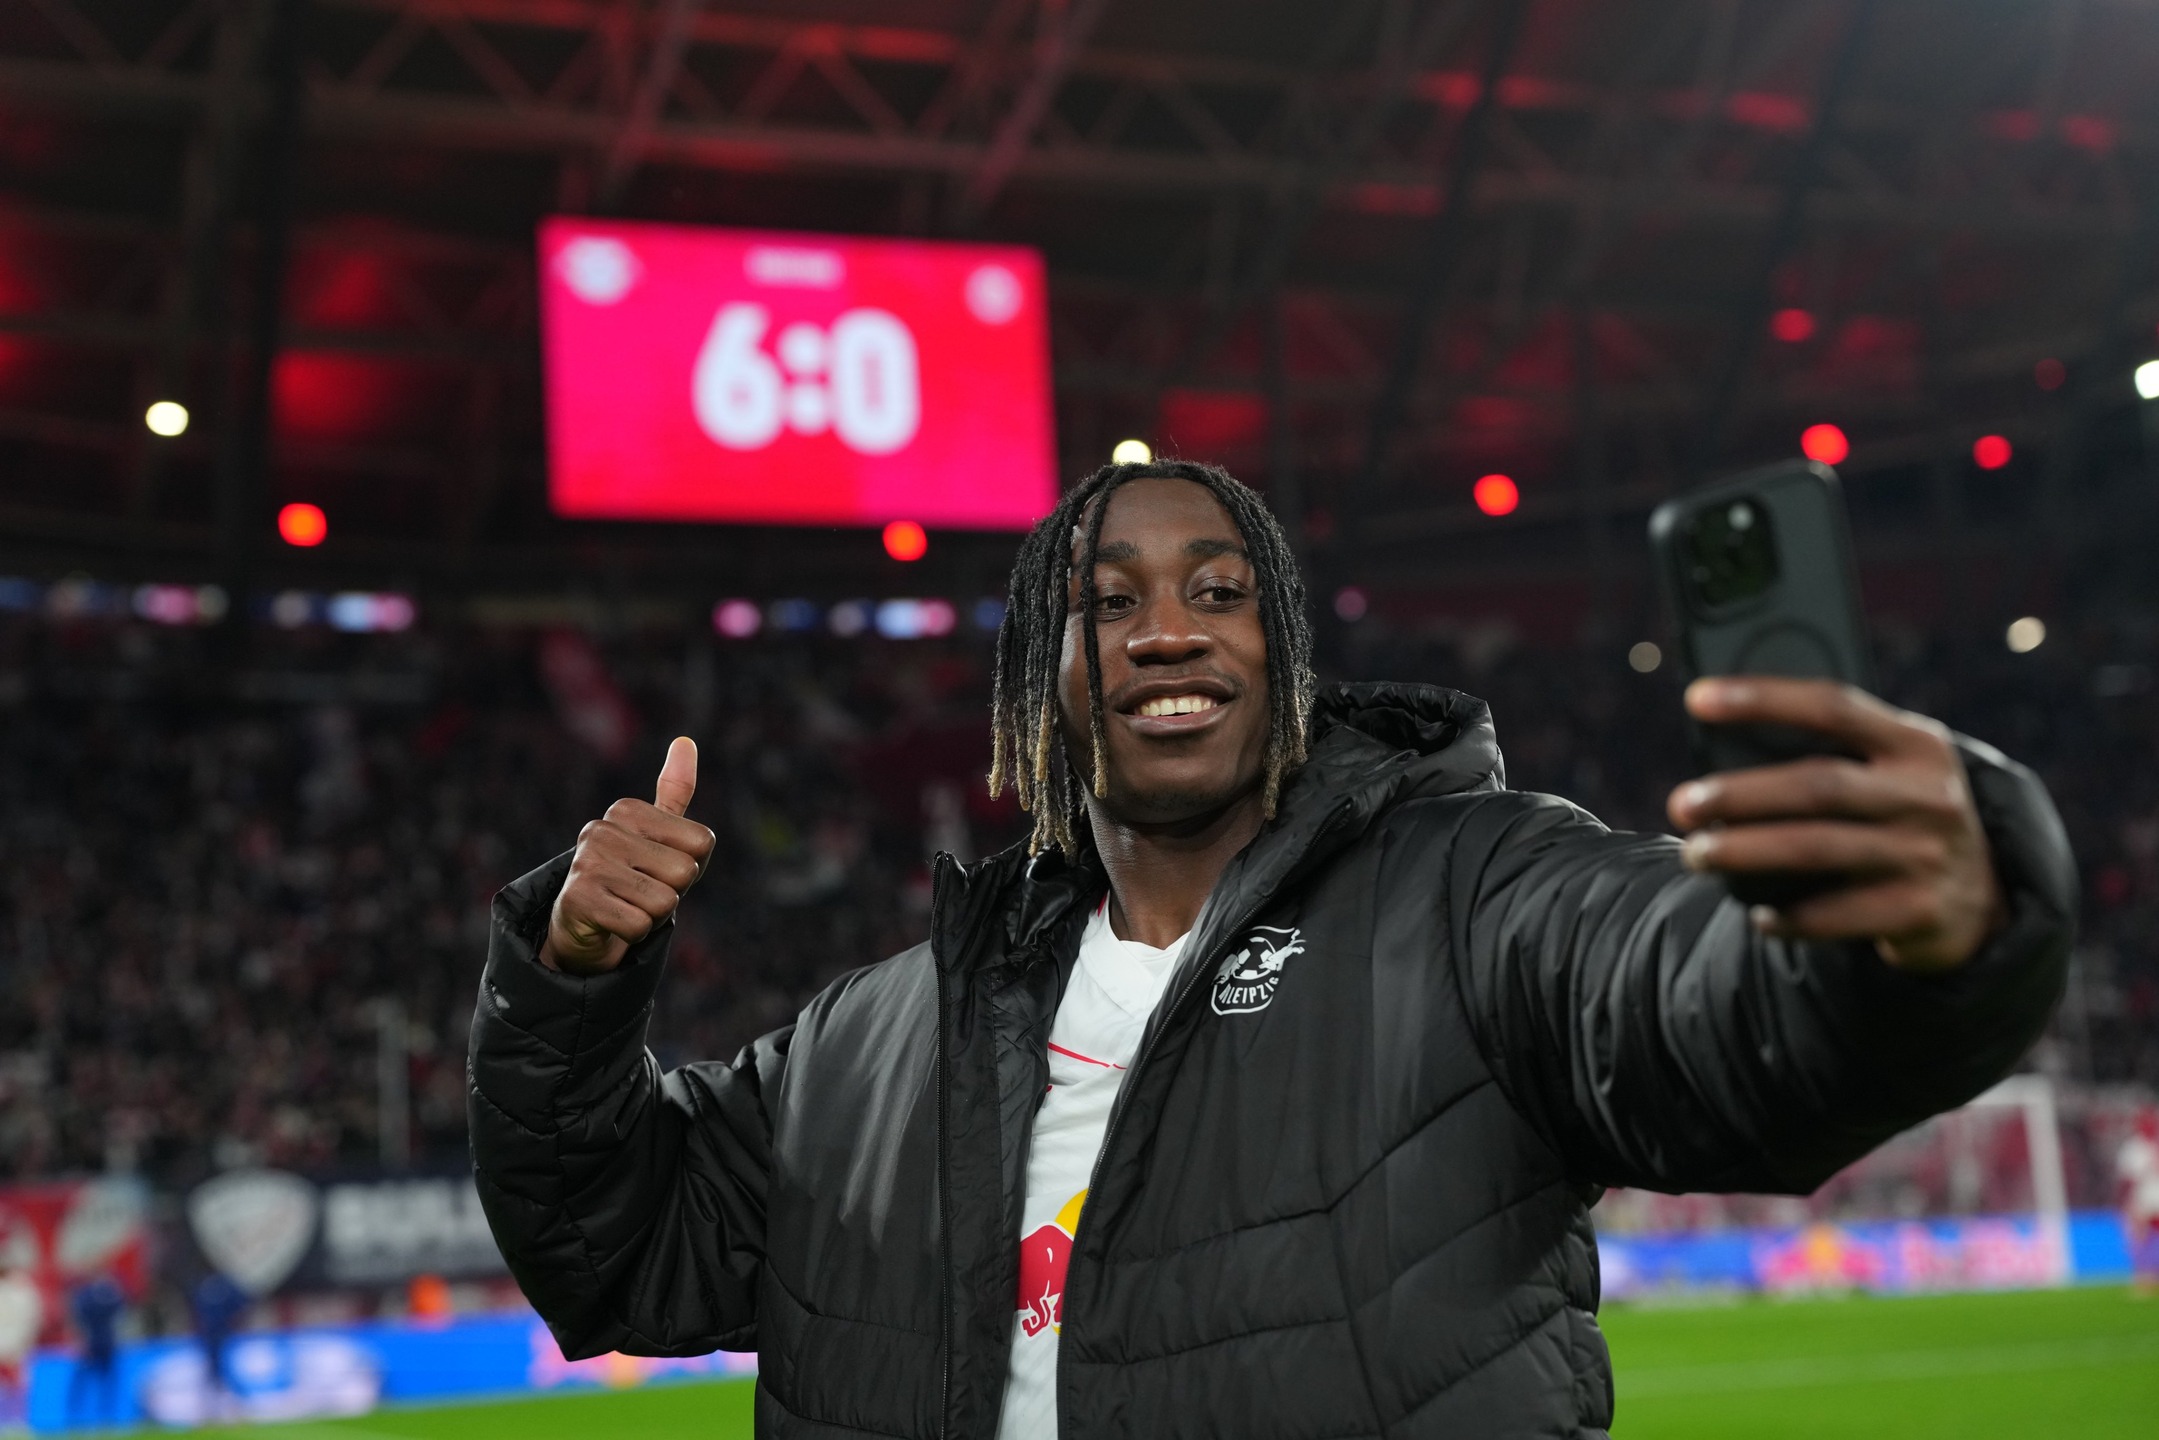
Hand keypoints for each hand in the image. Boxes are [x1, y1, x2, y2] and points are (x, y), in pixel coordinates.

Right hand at [540, 737, 715, 975]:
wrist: (581, 922)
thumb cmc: (631, 875)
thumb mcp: (659, 835)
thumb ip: (674, 792)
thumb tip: (685, 741)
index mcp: (627, 809)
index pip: (703, 843)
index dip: (689, 866)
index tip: (657, 868)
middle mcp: (602, 829)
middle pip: (685, 872)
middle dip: (673, 893)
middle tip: (641, 891)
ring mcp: (586, 862)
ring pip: (664, 903)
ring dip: (653, 915)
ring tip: (627, 905)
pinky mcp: (578, 899)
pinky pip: (639, 926)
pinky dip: (634, 933)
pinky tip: (613, 922)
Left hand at [1666, 678, 2006, 972]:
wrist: (1982, 892)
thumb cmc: (1900, 813)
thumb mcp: (1888, 770)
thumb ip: (1830, 753)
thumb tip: (1721, 752)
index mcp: (1917, 743)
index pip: (1833, 707)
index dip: (1763, 698)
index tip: (1696, 698)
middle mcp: (1929, 795)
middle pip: (1818, 785)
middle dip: (1741, 793)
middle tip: (1682, 804)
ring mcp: (1928, 855)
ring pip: (1818, 848)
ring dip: (1746, 852)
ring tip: (1695, 854)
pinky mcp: (1921, 911)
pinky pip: (1838, 915)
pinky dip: (1790, 917)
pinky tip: (1757, 917)